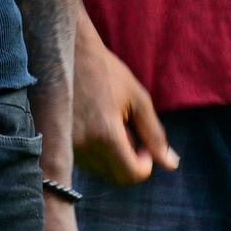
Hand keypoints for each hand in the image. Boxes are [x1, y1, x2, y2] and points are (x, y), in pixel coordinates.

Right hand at [74, 31, 177, 185]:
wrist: (68, 54)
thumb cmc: (108, 73)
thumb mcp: (138, 99)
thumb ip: (155, 135)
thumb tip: (172, 165)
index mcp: (106, 134)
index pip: (132, 175)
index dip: (146, 165)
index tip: (145, 145)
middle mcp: (83, 145)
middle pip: (117, 177)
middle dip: (130, 161)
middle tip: (131, 131)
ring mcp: (67, 146)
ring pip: (101, 171)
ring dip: (113, 157)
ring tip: (110, 123)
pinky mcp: (58, 143)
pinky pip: (86, 162)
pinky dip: (97, 152)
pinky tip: (95, 125)